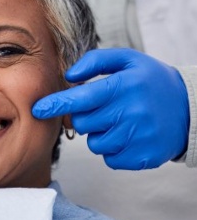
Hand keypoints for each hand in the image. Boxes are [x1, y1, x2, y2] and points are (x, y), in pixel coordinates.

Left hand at [32, 49, 189, 169]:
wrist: (190, 109)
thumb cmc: (150, 82)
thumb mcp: (128, 60)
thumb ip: (95, 61)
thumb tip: (69, 76)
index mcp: (123, 86)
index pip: (80, 98)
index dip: (56, 104)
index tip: (37, 109)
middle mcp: (130, 112)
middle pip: (83, 123)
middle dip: (86, 117)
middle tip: (105, 108)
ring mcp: (137, 137)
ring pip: (95, 143)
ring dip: (101, 134)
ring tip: (121, 121)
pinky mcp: (141, 157)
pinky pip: (109, 158)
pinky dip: (114, 149)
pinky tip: (129, 136)